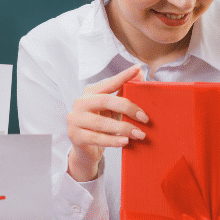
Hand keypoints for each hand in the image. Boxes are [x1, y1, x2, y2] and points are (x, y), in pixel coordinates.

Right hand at [66, 65, 148, 181]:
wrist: (86, 150)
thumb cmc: (102, 127)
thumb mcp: (112, 110)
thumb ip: (123, 95)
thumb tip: (140, 76)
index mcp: (90, 92)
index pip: (109, 83)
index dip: (123, 76)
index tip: (138, 69)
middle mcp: (80, 103)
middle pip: (105, 101)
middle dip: (128, 108)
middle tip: (145, 118)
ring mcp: (75, 119)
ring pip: (102, 122)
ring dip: (123, 128)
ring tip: (139, 134)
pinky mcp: (75, 136)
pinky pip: (97, 138)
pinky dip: (113, 140)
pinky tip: (125, 141)